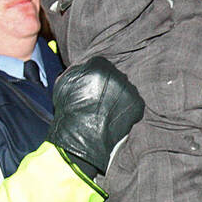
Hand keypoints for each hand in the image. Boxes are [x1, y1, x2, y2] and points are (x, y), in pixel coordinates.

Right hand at [47, 56, 143, 178]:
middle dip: (110, 85)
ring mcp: (129, 89)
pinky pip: (134, 102)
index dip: (97, 76)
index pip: (101, 64)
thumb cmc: (69, 111)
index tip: (94, 87)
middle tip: (101, 100)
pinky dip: (127, 109)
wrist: (82, 138)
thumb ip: (78, 71)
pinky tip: (115, 117)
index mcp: (98, 66)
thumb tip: (86, 66)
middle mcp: (117, 74)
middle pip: (115, 75)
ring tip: (108, 111)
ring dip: (119, 96)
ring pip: (125, 88)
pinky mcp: (138, 103)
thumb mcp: (64, 84)